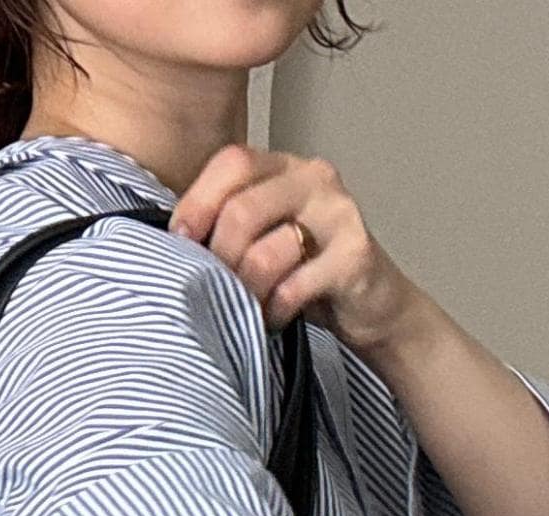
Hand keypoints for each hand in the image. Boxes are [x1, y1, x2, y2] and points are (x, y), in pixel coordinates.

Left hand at [167, 142, 421, 350]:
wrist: (374, 306)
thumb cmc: (311, 274)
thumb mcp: (265, 237)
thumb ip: (230, 224)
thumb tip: (174, 240)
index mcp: (286, 167)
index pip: (230, 163)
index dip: (196, 204)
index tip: (179, 243)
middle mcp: (314, 178)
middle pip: (241, 210)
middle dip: (218, 259)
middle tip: (215, 289)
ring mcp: (338, 215)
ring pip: (265, 252)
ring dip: (245, 292)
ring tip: (246, 308)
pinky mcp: (355, 257)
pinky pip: (293, 287)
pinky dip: (274, 311)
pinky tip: (274, 319)